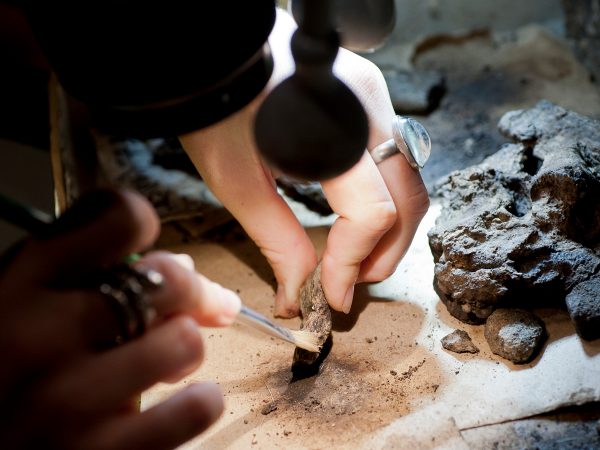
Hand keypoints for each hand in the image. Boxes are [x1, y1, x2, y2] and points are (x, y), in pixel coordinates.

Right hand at [0, 189, 240, 448]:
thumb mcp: (13, 308)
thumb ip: (81, 279)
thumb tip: (181, 265)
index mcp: (18, 285)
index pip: (119, 219)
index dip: (144, 225)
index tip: (148, 248)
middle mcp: (37, 334)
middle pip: (167, 280)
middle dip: (192, 291)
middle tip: (199, 304)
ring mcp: (63, 401)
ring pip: (183, 342)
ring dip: (187, 349)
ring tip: (170, 362)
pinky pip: (191, 410)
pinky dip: (199, 403)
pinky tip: (183, 403)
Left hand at [180, 10, 428, 316]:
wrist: (219, 54)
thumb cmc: (217, 106)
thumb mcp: (237, 180)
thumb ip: (276, 239)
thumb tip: (299, 290)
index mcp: (337, 130)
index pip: (373, 213)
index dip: (354, 264)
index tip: (332, 297)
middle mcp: (371, 109)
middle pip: (409, 200)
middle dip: (384, 253)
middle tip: (350, 284)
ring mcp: (376, 98)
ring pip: (409, 181)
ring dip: (390, 229)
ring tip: (354, 259)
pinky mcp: (369, 99)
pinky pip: (394, 160)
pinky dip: (383, 198)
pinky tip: (355, 219)